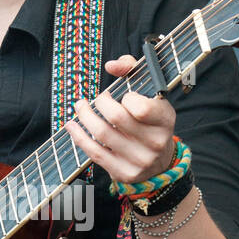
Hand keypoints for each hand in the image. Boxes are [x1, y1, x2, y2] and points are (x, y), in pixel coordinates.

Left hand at [64, 54, 176, 184]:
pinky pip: (95, 153)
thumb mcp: (150, 93)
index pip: (140, 107)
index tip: (121, 96)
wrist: (160, 161)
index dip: (126, 97)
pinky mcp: (124, 173)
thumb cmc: (150, 120)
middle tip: (96, 99)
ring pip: (102, 134)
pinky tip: (72, 126)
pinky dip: (79, 137)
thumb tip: (111, 66)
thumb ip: (132, 70)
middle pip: (116, 118)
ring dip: (85, 117)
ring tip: (80, 107)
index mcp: (165, 120)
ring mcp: (140, 161)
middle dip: (100, 103)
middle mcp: (156, 142)